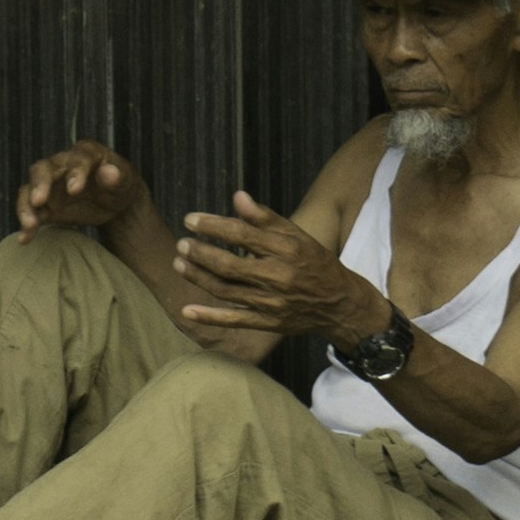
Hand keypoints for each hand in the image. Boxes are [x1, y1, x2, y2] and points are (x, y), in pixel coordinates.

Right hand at [15, 142, 149, 235]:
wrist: (113, 201)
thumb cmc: (120, 185)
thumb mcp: (124, 182)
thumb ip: (116, 177)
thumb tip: (109, 172)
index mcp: (85, 153)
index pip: (76, 160)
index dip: (74, 173)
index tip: (74, 191)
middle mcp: (61, 164)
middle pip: (42, 169)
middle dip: (39, 185)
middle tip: (37, 202)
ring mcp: (49, 184)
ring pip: (29, 190)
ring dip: (26, 207)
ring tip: (29, 226)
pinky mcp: (44, 204)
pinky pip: (30, 212)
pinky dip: (26, 225)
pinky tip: (25, 239)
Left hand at [176, 194, 373, 342]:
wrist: (339, 303)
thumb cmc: (315, 262)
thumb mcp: (297, 235)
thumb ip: (265, 218)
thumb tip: (237, 196)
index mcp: (286, 250)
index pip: (242, 235)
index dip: (213, 226)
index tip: (190, 219)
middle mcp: (278, 277)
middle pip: (229, 265)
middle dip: (201, 253)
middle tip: (182, 243)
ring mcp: (271, 303)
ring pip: (226, 291)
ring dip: (198, 277)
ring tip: (179, 263)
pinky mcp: (268, 323)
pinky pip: (234, 320)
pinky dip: (209, 317)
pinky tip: (186, 310)